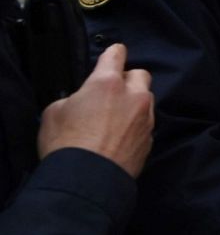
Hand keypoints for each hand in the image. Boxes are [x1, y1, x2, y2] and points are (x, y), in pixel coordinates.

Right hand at [38, 44, 153, 178]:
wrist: (86, 181)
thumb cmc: (65, 142)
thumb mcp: (54, 112)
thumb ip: (74, 98)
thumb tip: (82, 101)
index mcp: (107, 83)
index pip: (116, 54)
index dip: (113, 54)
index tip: (112, 56)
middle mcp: (133, 96)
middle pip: (140, 75)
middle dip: (128, 79)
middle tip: (111, 92)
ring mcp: (146, 118)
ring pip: (146, 100)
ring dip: (133, 103)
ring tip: (115, 118)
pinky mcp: (150, 140)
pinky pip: (145, 124)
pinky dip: (135, 126)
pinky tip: (120, 138)